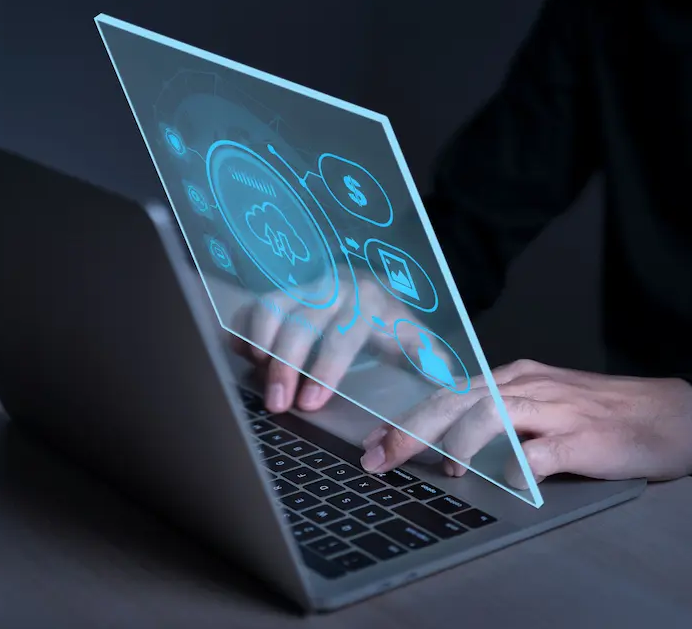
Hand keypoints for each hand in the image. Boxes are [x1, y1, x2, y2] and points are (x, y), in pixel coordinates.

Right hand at [231, 267, 415, 412]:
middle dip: (287, 365)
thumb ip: (431, 362)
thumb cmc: (395, 326)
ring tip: (259, 380)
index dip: (325, 368)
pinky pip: (254, 305)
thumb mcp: (418, 341)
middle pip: (302, 322)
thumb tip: (448, 380)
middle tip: (278, 405)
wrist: (375, 293)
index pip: (344, 333)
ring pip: (272, 307)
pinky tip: (243, 358)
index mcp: (369, 300)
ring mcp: (304, 286)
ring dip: (261, 345)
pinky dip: (243, 330)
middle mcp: (333, 287)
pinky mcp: (281, 292)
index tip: (311, 403)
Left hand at [359, 359, 691, 485]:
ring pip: (490, 414)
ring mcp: (555, 409)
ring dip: (457, 442)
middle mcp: (527, 386)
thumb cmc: (604, 413)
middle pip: (456, 400)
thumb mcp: (544, 404)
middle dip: (412, 428)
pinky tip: (502, 481)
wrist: (674, 413)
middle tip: (378, 457)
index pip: (447, 393)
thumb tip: (447, 438)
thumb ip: (501, 415)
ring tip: (442, 469)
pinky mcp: (582, 438)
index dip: (407, 416)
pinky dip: (515, 467)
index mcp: (514, 378)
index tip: (372, 442)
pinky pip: (540, 452)